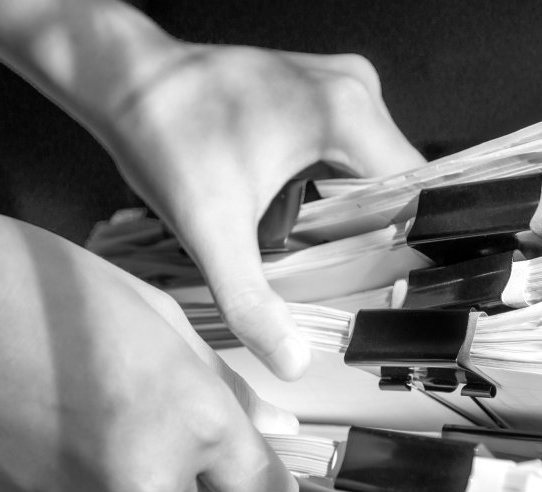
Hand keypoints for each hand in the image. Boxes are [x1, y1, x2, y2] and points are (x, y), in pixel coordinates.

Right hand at [0, 187, 298, 491]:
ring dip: (109, 468)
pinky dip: (52, 482)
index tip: (246, 469)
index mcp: (194, 425)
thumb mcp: (159, 315)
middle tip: (118, 391)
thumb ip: (226, 385)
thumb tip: (273, 426)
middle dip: (170, 453)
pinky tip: (20, 426)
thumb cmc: (36, 289)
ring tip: (57, 401)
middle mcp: (144, 483)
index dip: (259, 481)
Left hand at [98, 44, 425, 379]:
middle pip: (399, 184)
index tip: (392, 287)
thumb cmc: (164, 135)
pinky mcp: (315, 89)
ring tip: (317, 246)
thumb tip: (292, 361)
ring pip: (375, 168)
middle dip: (378, 235)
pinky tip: (299, 210)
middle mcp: (352, 89)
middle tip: (346, 278)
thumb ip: (253, 301)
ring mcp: (336, 83)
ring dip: (356, 211)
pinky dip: (336, 185)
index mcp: (347, 112)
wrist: (124, 80)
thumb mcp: (210, 230)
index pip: (417, 193)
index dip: (411, 247)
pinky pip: (350, 148)